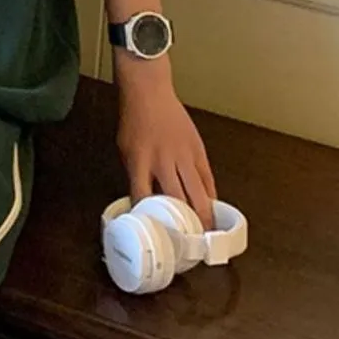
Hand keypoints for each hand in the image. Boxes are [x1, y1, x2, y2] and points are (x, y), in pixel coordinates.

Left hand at [115, 60, 217, 230]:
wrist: (149, 92)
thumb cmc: (134, 122)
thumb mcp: (126, 149)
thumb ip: (137, 175)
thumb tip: (145, 203)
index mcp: (138, 161)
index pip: (142, 196)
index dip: (149, 219)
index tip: (154, 236)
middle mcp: (161, 160)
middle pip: (177, 200)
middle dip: (184, 225)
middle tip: (188, 245)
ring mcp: (182, 155)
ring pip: (197, 193)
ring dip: (203, 216)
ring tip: (206, 235)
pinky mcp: (198, 150)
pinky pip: (207, 179)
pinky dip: (211, 196)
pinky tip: (212, 209)